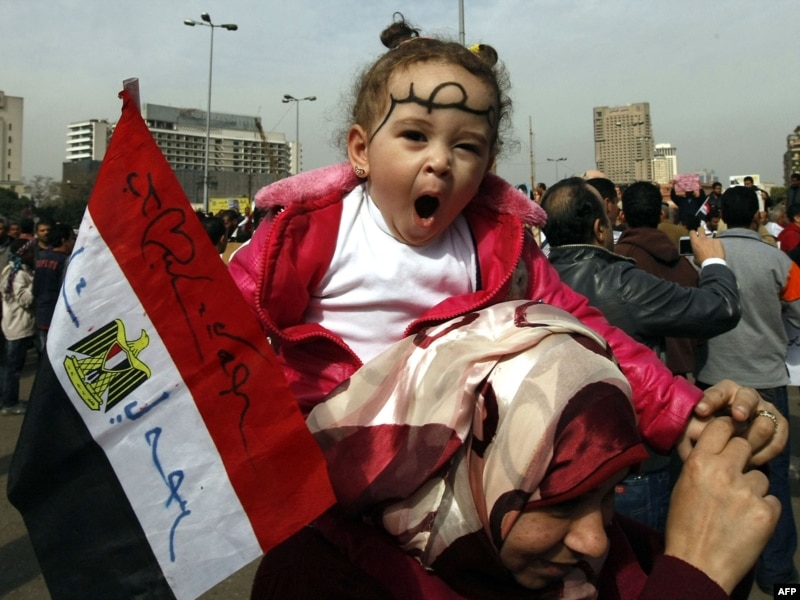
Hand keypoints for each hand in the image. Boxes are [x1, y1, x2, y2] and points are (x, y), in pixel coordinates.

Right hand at [664, 418, 779, 593]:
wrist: (698, 564)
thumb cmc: (684, 526)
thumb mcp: (683, 487)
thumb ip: (701, 465)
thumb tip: (717, 452)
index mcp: (699, 463)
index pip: (722, 426)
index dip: (728, 429)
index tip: (730, 436)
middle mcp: (724, 471)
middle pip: (745, 445)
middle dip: (742, 457)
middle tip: (734, 475)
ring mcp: (748, 491)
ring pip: (760, 476)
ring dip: (753, 488)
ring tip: (737, 509)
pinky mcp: (767, 512)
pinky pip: (772, 500)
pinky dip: (763, 509)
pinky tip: (748, 523)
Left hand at [676, 380, 786, 464]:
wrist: (731, 440)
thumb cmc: (707, 429)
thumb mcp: (695, 426)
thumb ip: (690, 430)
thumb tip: (689, 445)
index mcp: (725, 391)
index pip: (719, 392)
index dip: (710, 401)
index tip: (700, 410)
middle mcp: (747, 397)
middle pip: (748, 398)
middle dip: (742, 406)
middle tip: (737, 416)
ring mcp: (765, 411)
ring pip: (764, 422)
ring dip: (751, 438)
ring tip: (739, 452)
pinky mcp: (779, 427)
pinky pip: (776, 442)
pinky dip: (764, 453)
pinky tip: (750, 462)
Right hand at [688, 229, 723, 263]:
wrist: (713, 263)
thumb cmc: (702, 262)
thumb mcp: (695, 258)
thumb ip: (694, 253)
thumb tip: (695, 253)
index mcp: (695, 242)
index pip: (692, 232)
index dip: (692, 233)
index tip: (694, 235)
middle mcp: (703, 238)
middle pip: (701, 229)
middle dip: (700, 230)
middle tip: (701, 234)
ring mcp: (711, 239)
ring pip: (709, 237)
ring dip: (709, 241)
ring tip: (711, 248)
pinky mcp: (718, 241)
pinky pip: (716, 241)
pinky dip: (716, 245)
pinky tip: (717, 250)